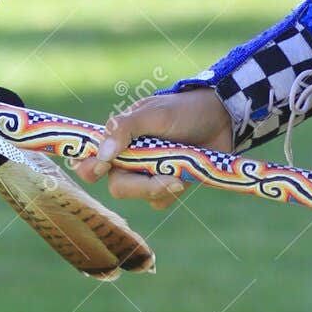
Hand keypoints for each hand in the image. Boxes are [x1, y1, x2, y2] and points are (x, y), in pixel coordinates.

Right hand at [72, 88, 232, 210]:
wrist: (223, 118)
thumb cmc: (184, 110)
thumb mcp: (155, 113)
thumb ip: (126, 128)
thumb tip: (103, 154)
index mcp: (118, 139)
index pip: (89, 159)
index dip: (88, 167)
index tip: (100, 167)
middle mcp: (129, 159)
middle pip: (118, 185)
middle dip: (140, 186)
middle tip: (164, 177)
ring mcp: (149, 173)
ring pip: (141, 196)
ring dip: (161, 187)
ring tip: (181, 171)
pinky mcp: (168, 185)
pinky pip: (161, 201)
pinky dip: (173, 191)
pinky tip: (187, 176)